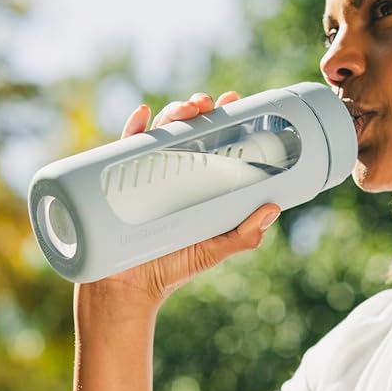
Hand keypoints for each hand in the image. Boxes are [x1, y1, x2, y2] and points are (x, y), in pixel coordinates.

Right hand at [84, 91, 280, 308]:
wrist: (129, 289)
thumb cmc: (172, 268)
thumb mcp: (214, 249)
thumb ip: (244, 235)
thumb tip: (273, 208)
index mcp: (195, 183)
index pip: (211, 141)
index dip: (222, 118)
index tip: (234, 101)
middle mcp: (171, 173)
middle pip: (185, 130)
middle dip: (197, 109)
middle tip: (208, 104)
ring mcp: (144, 175)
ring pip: (159, 133)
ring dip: (173, 113)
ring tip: (188, 109)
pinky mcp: (118, 183)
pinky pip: (123, 149)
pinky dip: (133, 127)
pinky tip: (144, 113)